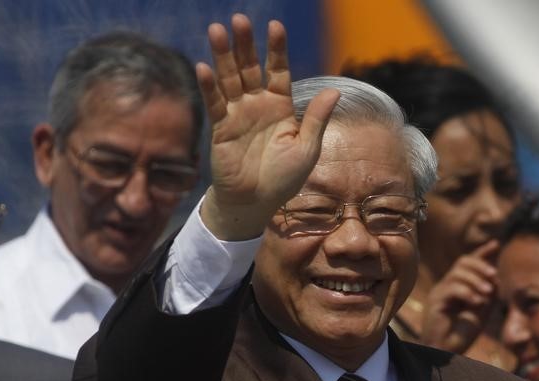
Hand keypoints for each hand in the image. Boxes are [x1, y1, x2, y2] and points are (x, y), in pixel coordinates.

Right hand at [197, 14, 339, 239]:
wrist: (255, 203)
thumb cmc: (283, 180)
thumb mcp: (307, 149)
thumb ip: (315, 119)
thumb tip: (334, 91)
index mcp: (280, 107)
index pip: (278, 70)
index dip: (276, 50)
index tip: (274, 26)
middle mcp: (257, 106)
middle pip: (249, 68)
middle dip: (245, 45)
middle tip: (239, 20)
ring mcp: (237, 115)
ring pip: (229, 79)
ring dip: (223, 56)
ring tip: (217, 30)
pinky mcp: (220, 128)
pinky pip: (215, 104)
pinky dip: (209, 87)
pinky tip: (204, 67)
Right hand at [419, 240, 499, 353]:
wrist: (446, 352)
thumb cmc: (463, 334)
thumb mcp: (482, 310)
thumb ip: (488, 292)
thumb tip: (494, 277)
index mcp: (457, 287)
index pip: (468, 263)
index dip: (482, 253)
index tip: (496, 244)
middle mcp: (446, 286)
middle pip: (462, 262)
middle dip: (480, 265)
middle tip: (494, 277)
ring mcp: (439, 292)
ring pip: (457, 272)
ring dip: (476, 280)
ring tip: (487, 294)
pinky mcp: (435, 302)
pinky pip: (452, 288)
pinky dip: (467, 292)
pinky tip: (476, 303)